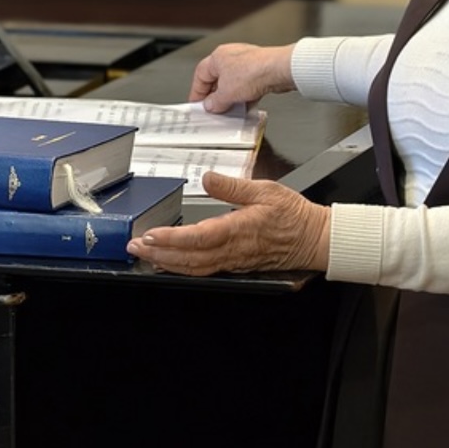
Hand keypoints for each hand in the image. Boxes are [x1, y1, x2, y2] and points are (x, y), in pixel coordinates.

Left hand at [126, 171, 330, 275]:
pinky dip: (182, 267)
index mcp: (239, 229)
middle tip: (135, 245)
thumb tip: (208, 177)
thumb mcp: (265, 189)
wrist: (313, 238)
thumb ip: (233, 186)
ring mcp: (233, 260)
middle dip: (159, 253)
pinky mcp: (235, 264)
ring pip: (194, 268)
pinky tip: (170, 262)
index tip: (150, 235)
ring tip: (146, 253)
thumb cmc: (293, 216)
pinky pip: (204, 270)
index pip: (199, 238)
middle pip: (189, 258)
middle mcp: (233, 250)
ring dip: (167, 262)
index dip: (172, 239)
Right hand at [189, 42, 294, 112]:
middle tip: (214, 109)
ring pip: (233, 84)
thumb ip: (214, 102)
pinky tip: (245, 106)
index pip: (201, 75)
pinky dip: (244, 96)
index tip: (197, 104)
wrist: (279, 70)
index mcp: (218, 57)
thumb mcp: (226, 94)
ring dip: (231, 97)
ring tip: (230, 109)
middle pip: (217, 79)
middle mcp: (231, 57)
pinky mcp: (260, 70)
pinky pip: (247, 86)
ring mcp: (247, 63)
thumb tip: (210, 105)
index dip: (197, 92)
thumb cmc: (253, 72)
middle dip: (215, 96)